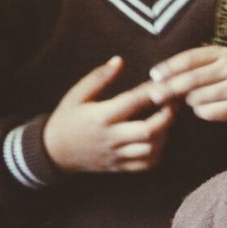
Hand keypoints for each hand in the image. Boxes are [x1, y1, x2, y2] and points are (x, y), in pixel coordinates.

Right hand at [43, 56, 175, 172]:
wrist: (53, 151)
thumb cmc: (67, 119)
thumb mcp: (77, 95)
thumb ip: (99, 77)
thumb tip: (120, 60)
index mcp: (101, 116)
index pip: (133, 102)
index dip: (153, 91)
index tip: (166, 83)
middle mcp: (111, 137)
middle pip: (148, 131)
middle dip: (167, 117)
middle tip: (173, 104)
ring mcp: (116, 154)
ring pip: (151, 149)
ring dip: (165, 134)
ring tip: (166, 120)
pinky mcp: (120, 166)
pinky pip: (147, 164)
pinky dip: (158, 152)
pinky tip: (158, 138)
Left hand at [149, 45, 226, 128]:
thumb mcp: (214, 66)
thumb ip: (191, 69)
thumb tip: (158, 79)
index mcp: (223, 53)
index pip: (190, 59)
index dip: (169, 68)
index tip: (154, 76)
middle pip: (192, 79)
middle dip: (170, 88)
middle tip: (156, 96)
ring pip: (198, 98)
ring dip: (191, 102)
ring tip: (196, 100)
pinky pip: (208, 112)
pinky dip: (202, 112)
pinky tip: (209, 108)